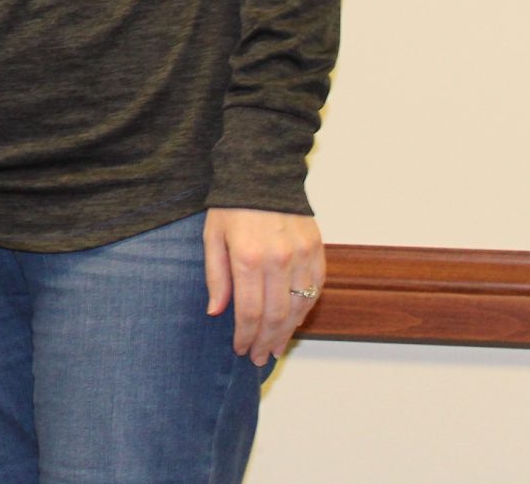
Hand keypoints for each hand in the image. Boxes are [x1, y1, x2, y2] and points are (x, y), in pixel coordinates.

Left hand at [204, 207, 323, 365]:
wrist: (262, 172)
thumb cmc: (231, 205)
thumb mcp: (212, 237)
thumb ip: (215, 276)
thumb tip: (217, 312)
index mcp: (248, 257)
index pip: (250, 312)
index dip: (245, 336)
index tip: (240, 348)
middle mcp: (278, 259)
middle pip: (276, 316)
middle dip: (266, 341)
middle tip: (259, 358)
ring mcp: (302, 255)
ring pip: (298, 307)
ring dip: (287, 332)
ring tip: (275, 348)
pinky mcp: (317, 249)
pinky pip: (315, 289)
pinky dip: (305, 310)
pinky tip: (294, 321)